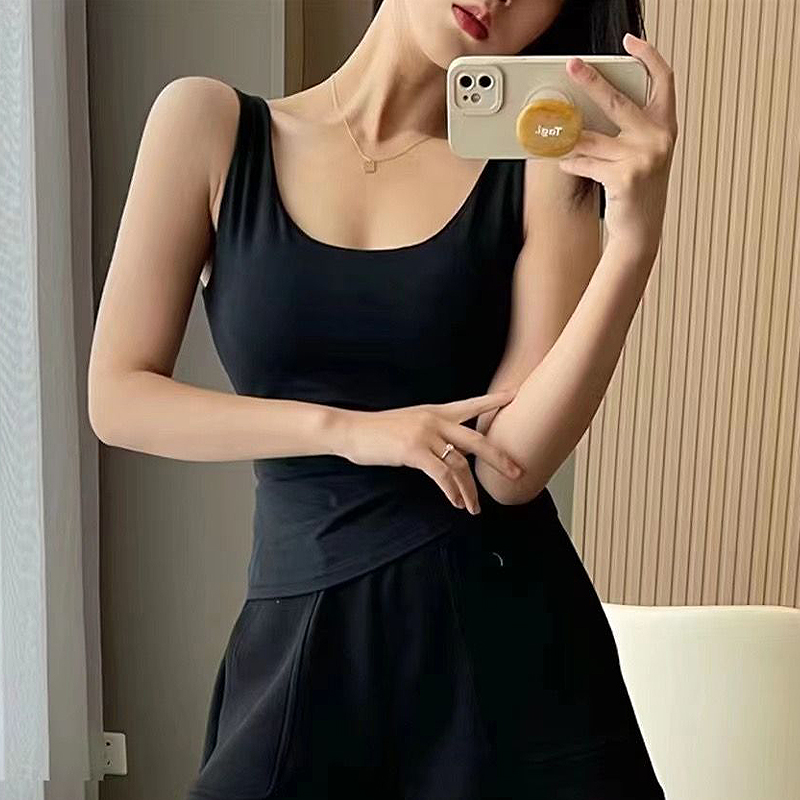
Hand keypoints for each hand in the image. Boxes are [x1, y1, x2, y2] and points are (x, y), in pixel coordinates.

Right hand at [337, 390, 524, 513]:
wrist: (350, 430)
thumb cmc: (377, 431)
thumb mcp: (409, 425)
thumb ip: (432, 434)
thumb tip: (449, 452)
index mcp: (435, 411)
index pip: (470, 405)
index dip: (493, 401)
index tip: (515, 394)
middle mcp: (434, 420)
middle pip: (476, 441)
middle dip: (498, 458)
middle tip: (517, 472)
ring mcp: (425, 434)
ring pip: (459, 465)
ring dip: (469, 490)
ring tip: (474, 508)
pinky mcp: (414, 451)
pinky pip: (442, 474)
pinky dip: (452, 491)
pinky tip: (456, 502)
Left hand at [558, 32, 678, 257]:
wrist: (641, 230)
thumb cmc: (637, 190)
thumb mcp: (642, 153)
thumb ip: (628, 129)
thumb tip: (589, 107)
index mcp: (665, 126)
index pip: (663, 80)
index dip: (649, 56)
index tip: (631, 42)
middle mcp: (657, 138)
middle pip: (617, 101)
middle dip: (591, 81)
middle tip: (572, 67)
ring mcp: (642, 158)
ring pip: (592, 138)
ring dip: (567, 137)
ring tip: (551, 131)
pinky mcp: (624, 177)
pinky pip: (586, 163)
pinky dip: (571, 163)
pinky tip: (563, 162)